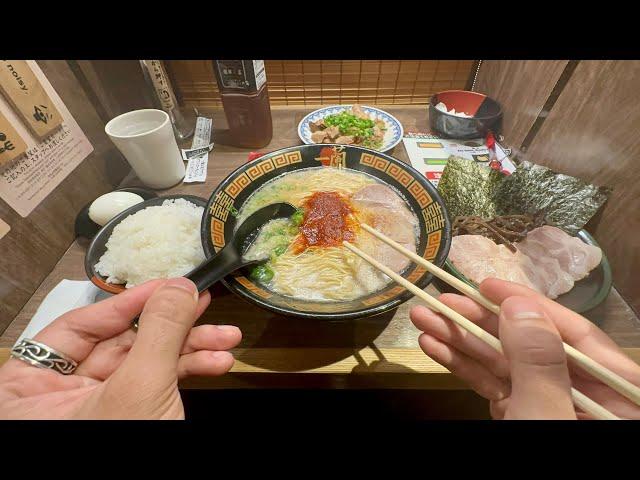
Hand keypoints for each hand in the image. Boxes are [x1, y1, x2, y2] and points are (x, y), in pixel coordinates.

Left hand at [0, 277, 241, 418]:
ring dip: (192, 348)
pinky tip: (217, 362)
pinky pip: (159, 383)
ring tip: (227, 339)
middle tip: (205, 305)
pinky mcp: (130, 416)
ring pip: (147, 361)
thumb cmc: (123, 451)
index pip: (80, 325)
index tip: (171, 284)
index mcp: (30, 389)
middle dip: (173, 326)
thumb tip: (177, 287)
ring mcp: (98, 408)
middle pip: (122, 340)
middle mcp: (60, 396)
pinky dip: (190, 371)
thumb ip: (158, 333)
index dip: (130, 300)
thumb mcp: (140, 390)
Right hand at [410, 278, 639, 418]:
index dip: (527, 303)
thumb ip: (539, 363)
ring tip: (422, 319)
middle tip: (436, 300)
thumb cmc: (550, 459)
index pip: (572, 334)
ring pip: (503, 364)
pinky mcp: (518, 417)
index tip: (484, 283)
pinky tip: (436, 347)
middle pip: (529, 344)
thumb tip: (519, 305)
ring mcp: (545, 405)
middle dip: (479, 322)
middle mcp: (579, 394)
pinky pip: (492, 385)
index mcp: (615, 393)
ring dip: (461, 341)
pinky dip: (462, 367)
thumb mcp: (547, 418)